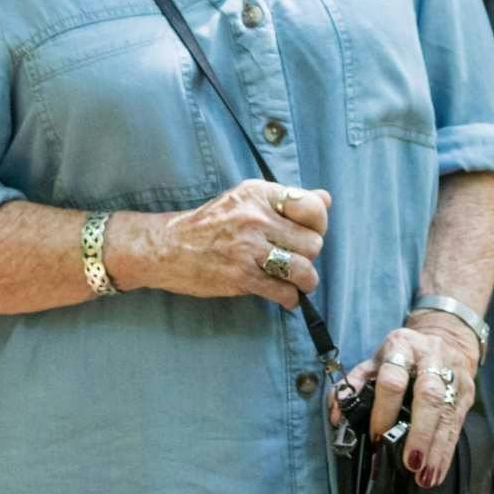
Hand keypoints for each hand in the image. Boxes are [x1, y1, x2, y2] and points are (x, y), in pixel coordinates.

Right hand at [124, 181, 326, 308]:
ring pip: (303, 269)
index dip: (318, 224)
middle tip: (295, 259)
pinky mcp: (241, 277)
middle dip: (309, 254)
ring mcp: (248, 249)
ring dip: (304, 279)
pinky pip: (284, 292)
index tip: (308, 232)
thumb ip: (286, 199)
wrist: (167, 247)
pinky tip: (284, 296)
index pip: (312, 207)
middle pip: (313, 242)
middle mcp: (256, 218)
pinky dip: (290, 299)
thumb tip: (327, 198)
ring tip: (296, 281)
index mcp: (259, 194)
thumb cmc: (210, 223)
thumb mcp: (246, 198)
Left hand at [345, 320, 480, 485]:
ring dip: (436, 447)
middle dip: (420, 431)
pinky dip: (446, 450)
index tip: (376, 438)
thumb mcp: (375, 362)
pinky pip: (457, 423)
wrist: (444, 337)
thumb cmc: (402, 356)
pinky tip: (437, 470)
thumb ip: (353, 385)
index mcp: (401, 346)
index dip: (384, 411)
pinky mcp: (467, 390)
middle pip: (428, 395)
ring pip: (446, 412)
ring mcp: (453, 373)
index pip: (393, 380)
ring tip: (424, 476)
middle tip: (410, 462)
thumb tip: (336, 414)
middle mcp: (431, 356)